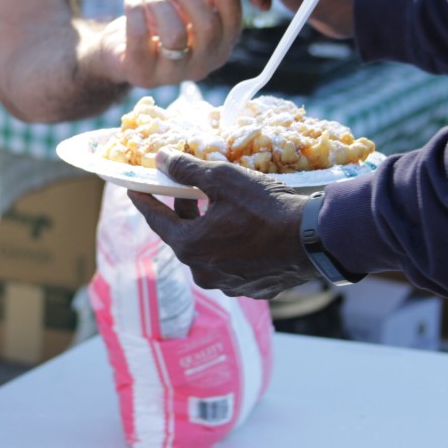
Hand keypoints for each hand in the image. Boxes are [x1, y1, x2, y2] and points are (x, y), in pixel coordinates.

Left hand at [98, 0, 241, 88]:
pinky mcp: (141, 72)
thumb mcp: (188, 9)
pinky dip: (135, 9)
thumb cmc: (160, 27)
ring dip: (161, 4)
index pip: (233, 24)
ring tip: (151, 0)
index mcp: (218, 50)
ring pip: (175, 35)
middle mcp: (200, 67)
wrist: (121, 53)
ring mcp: (171, 74)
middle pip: (208, 27)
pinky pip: (139, 36)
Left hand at [127, 148, 322, 298]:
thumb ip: (187, 170)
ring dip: (210, 230)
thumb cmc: (265, 208)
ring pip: (210, 252)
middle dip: (183, 212)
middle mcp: (204, 272)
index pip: (156, 221)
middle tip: (185, 190)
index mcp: (190, 247)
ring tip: (220, 208)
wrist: (313, 240)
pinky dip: (232, 246)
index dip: (145, 202)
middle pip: (184, 236)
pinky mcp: (252, 288)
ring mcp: (229, 285)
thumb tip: (163, 159)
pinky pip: (233, 264)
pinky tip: (245, 231)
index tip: (134, 189)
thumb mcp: (222, 180)